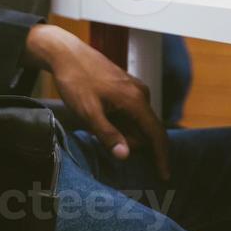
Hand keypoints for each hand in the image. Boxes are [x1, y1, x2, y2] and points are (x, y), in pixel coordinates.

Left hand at [23, 25, 169, 179]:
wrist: (66, 53)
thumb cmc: (76, 81)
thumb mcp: (88, 112)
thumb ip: (108, 134)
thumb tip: (126, 156)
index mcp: (135, 100)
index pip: (156, 134)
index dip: (161, 157)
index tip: (164, 177)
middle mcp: (141, 93)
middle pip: (146, 130)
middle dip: (129, 142)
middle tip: (99, 134)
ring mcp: (135, 89)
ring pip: (137, 122)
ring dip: (122, 131)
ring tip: (95, 120)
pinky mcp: (127, 87)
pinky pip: (131, 113)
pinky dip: (119, 122)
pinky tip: (100, 116)